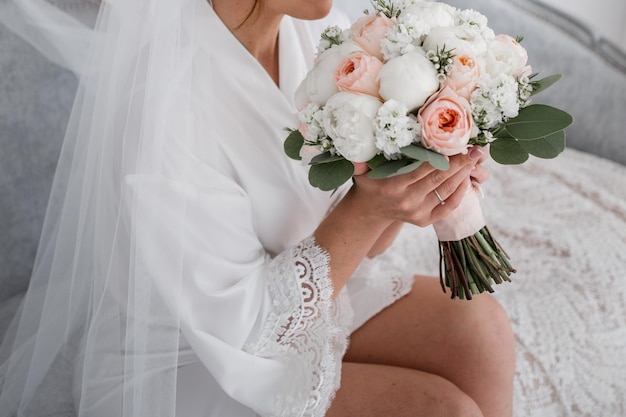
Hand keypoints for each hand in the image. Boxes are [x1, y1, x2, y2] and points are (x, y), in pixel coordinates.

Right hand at [349, 146, 485, 227]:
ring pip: (446, 191)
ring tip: (475, 160)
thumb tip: (355, 147)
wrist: (370, 212)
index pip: (424, 169)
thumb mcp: (360, 173)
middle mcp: (408, 202)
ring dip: (463, 175)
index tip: (457, 144)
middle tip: (477, 150)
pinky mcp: (425, 220)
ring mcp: (418, 213)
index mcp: (394, 187)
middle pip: (439, 179)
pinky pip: (447, 206)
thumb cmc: (369, 185)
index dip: (443, 156)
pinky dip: (459, 194)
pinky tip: (466, 179)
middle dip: (461, 163)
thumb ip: (359, 162)